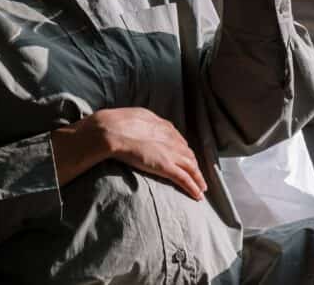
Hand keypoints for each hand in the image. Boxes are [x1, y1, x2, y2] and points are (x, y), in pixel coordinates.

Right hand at [56, 108, 206, 199]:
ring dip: (198, 178)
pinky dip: (193, 187)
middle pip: (188, 154)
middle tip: (197, 173)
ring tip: (202, 187)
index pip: (178, 140)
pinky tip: (198, 195)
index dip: (183, 150)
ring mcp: (170, 153)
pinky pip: (185, 179)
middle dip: (194, 164)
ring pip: (191, 167)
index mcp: (162, 126)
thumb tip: (140, 125)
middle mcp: (170, 139)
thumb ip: (142, 123)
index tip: (185, 156)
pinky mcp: (166, 167)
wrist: (112, 131)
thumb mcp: (133, 117)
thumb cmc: (117, 124)